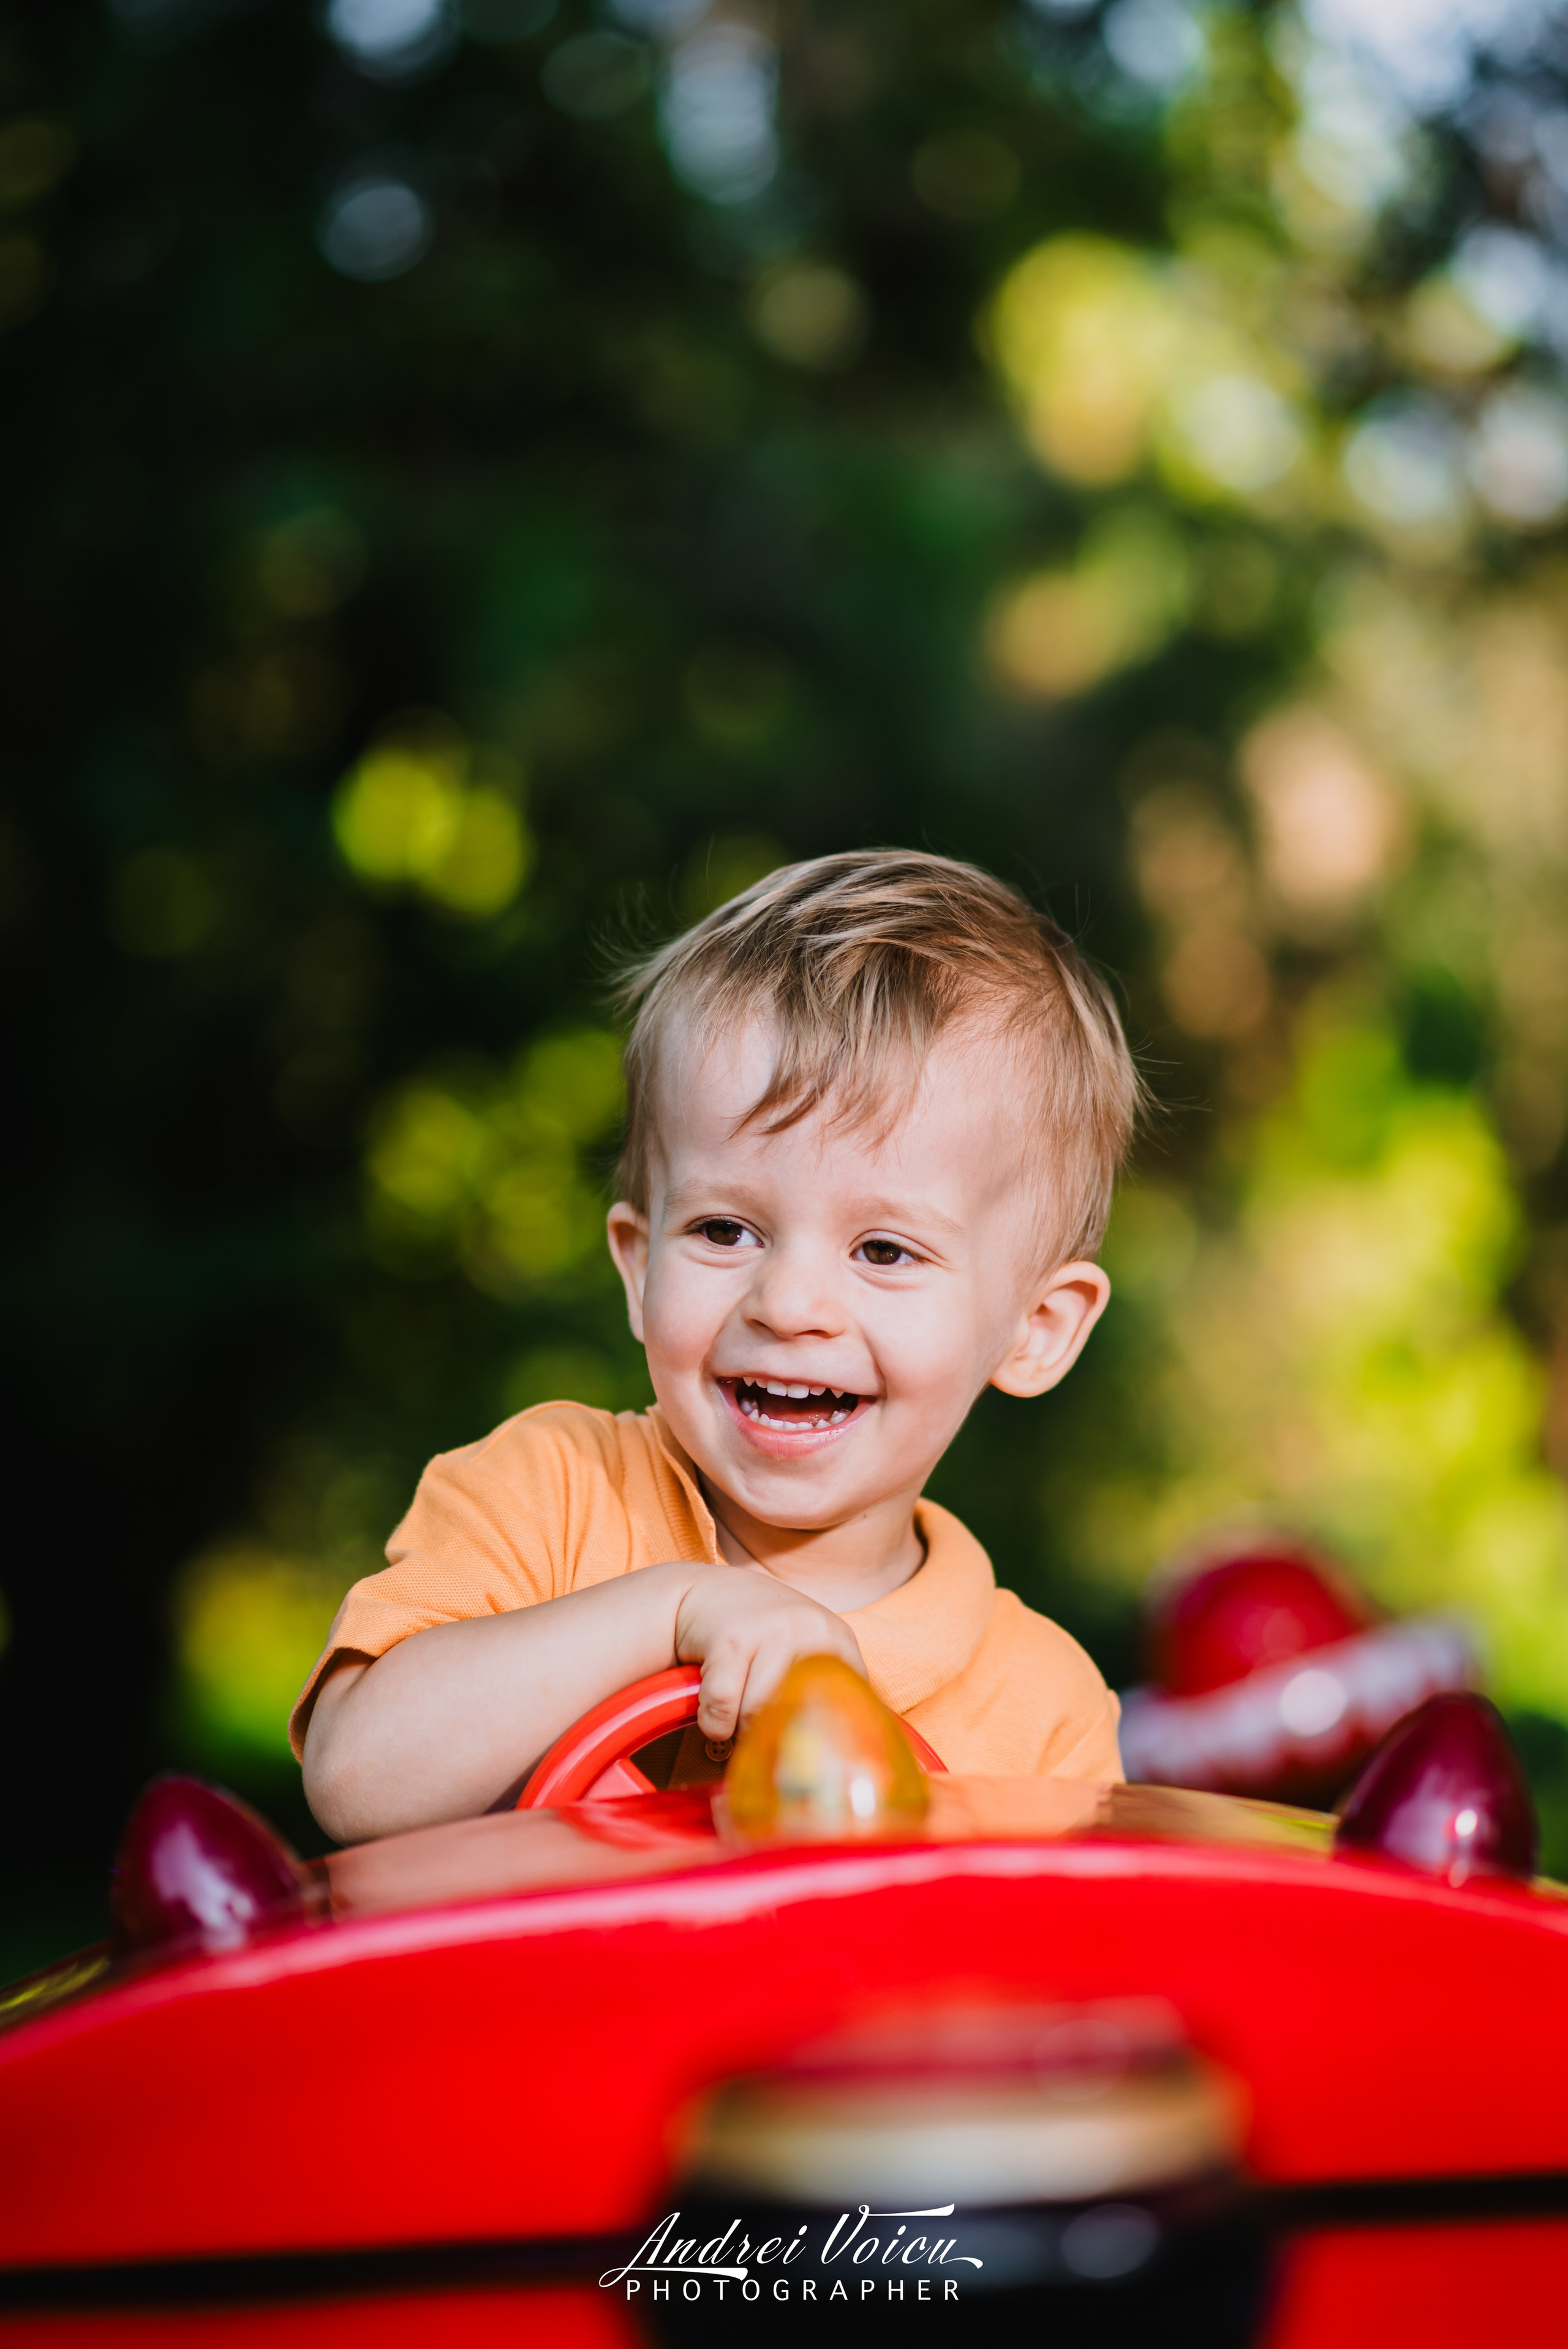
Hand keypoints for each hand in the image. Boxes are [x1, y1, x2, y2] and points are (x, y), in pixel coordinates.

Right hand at [672, 1563, 867, 1739]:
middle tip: (756, 1729)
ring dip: (738, 1729)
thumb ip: (821, 1687)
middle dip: (770, 1734)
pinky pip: (724, 1705)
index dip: (821, 1736)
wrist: (705, 1592)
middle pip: (796, 1717)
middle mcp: (810, 1630)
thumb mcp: (804, 1646)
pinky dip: (714, 1721)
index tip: (801, 1748)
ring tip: (734, 1716)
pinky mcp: (732, 1638)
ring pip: (759, 1714)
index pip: (847, 1704)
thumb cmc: (758, 1632)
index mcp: (835, 1638)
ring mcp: (771, 1631)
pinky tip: (713, 1711)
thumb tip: (836, 1751)